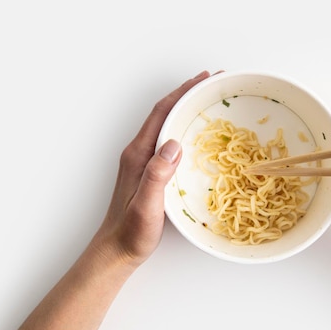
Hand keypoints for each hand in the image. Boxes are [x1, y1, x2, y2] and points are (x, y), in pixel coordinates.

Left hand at [94, 70, 210, 266]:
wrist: (117, 250)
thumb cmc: (131, 232)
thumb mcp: (146, 206)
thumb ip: (157, 175)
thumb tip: (173, 144)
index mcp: (138, 154)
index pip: (162, 113)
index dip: (183, 93)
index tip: (204, 79)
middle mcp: (139, 152)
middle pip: (165, 113)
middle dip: (188, 94)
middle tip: (213, 83)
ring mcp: (144, 161)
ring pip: (167, 125)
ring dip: (186, 109)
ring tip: (209, 100)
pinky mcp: (150, 171)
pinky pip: (170, 141)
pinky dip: (185, 128)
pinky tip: (197, 133)